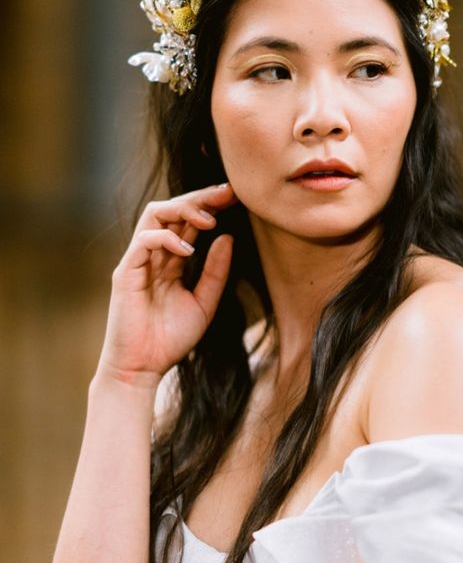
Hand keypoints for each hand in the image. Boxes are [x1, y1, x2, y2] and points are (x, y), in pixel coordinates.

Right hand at [98, 183, 237, 384]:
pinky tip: (188, 250)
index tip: (236, 197)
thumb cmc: (171, 340)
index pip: (189, 221)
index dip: (210, 205)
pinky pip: (143, 241)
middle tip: (228, 193)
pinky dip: (167, 238)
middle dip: (201, 197)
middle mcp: (153, 255)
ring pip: (154, 215)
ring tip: (209, 218)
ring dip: (183, 209)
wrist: (142, 369)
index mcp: (170, 260)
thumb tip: (228, 237)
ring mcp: (137, 261)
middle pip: (172, 209)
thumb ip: (216, 271)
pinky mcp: (125, 273)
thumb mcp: (205, 302)